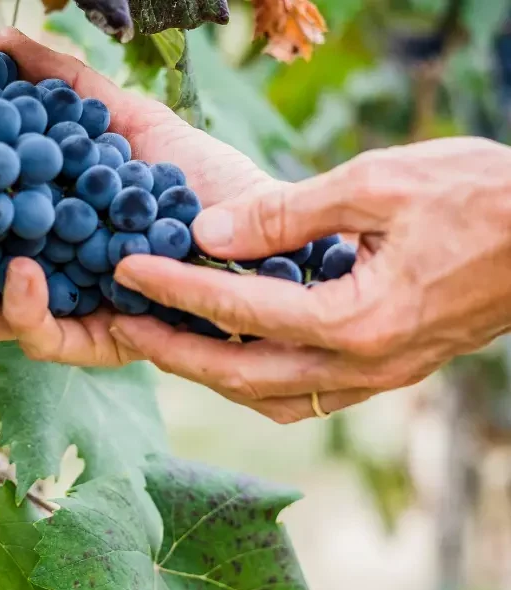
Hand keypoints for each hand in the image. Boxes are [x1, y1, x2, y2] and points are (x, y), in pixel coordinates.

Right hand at [0, 27, 269, 365]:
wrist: (266, 220)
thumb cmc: (197, 176)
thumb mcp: (123, 119)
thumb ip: (62, 86)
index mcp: (39, 232)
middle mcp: (45, 277)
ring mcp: (69, 313)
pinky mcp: (101, 342)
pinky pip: (43, 340)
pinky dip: (24, 307)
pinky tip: (24, 268)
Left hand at [108, 138, 510, 422]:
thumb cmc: (482, 196)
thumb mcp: (379, 183)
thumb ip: (287, 213)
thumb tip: (208, 232)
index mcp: (358, 319)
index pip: (238, 310)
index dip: (173, 287)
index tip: (125, 270)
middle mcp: (363, 365)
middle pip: (239, 375)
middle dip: (172, 352)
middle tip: (123, 328)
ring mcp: (376, 378)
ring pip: (269, 397)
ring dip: (211, 374)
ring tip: (166, 343)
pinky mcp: (386, 373)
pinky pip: (304, 396)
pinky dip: (256, 382)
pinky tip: (232, 358)